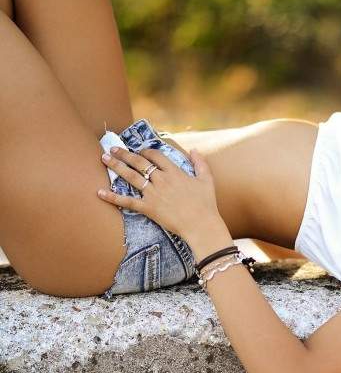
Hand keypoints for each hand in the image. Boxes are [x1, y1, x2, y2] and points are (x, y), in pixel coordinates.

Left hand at [97, 146, 223, 242]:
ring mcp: (153, 194)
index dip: (146, 151)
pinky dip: (112, 197)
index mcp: (174, 172)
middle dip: (125, 154)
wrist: (201, 224)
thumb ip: (201, 163)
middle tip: (113, 148)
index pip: (156, 156)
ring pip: (130, 176)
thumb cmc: (206, 204)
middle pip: (139, 163)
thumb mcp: (207, 180)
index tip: (139, 150)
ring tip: (104, 159)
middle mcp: (161, 180)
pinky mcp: (148, 208)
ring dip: (116, 166)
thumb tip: (195, 150)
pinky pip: (127, 202)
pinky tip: (100, 192)